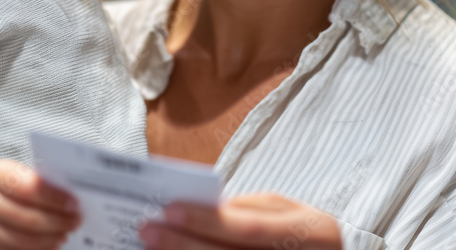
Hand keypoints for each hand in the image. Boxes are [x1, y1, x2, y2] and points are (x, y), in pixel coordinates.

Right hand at [0, 159, 79, 249]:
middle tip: (76, 221)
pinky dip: (39, 249)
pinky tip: (51, 243)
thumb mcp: (16, 173)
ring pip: (23, 240)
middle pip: (28, 218)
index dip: (55, 198)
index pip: (30, 188)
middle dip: (58, 222)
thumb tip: (70, 197)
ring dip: (50, 238)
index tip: (75, 204)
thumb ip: (39, 181)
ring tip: (65, 233)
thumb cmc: (5, 186)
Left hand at [138, 192, 342, 249]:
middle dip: (183, 245)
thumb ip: (249, 211)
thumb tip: (203, 210)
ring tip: (151, 247)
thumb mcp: (288, 212)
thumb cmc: (305, 234)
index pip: (248, 230)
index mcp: (308, 234)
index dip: (207, 222)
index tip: (170, 209)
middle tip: (147, 229)